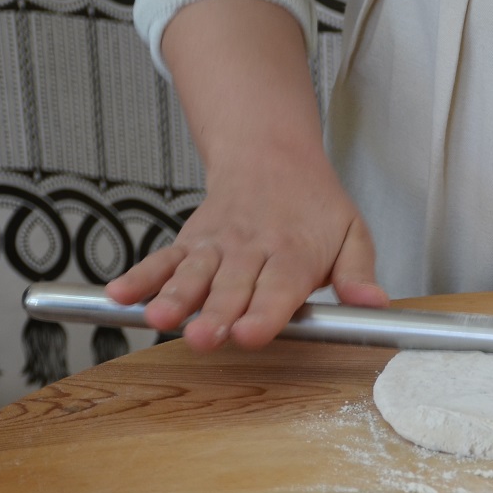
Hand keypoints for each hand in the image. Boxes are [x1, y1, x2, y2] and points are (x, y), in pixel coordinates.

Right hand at [103, 0, 387, 351]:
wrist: (270, 154)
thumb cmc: (314, 207)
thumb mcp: (352, 233)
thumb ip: (358, 272)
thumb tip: (374, 303)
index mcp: (294, 255)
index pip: (278, 289)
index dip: (263, 313)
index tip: (250, 333)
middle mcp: (251, 251)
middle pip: (230, 287)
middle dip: (215, 314)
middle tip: (203, 337)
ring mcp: (216, 246)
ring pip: (193, 274)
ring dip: (173, 297)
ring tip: (158, 318)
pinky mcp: (190, 242)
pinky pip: (162, 260)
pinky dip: (140, 277)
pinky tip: (119, 296)